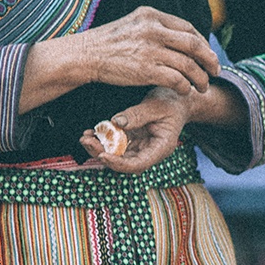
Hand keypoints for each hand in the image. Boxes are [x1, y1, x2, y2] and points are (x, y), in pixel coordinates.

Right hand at [74, 7, 219, 94]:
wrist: (84, 55)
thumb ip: (154, 27)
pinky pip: (176, 79)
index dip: (202, 43)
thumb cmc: (107, 43)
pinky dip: (185, 87)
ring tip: (203, 87)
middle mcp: (153, 30)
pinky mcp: (145, 70)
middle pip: (194, 45)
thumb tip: (178, 36)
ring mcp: (150, 49)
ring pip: (188, 65)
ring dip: (200, 78)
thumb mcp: (132, 24)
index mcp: (151, 15)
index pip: (187, 28)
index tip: (206, 54)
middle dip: (210, 60)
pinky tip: (185, 91)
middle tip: (215, 71)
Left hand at [79, 86, 195, 172]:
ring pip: (117, 154)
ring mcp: (140, 146)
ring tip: (84, 137)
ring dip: (99, 148)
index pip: (138, 164)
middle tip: (86, 141)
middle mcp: (149, 151)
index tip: (102, 155)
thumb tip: (116, 123)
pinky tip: (91, 132)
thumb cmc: (173, 102)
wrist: (180, 100)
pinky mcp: (134, 139)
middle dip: (102, 154)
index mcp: (161, 148)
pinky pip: (116, 144)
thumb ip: (138, 114)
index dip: (119, 163)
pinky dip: (103, 139)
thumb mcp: (157, 105)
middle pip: (123, 162)